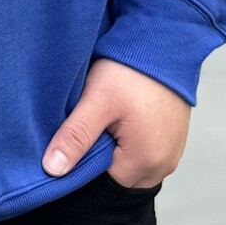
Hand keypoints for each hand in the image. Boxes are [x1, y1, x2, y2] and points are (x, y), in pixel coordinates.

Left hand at [42, 59, 190, 189]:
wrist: (165, 43)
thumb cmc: (132, 71)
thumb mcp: (97, 101)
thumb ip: (75, 137)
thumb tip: (52, 170)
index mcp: (146, 162)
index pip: (101, 181)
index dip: (83, 161)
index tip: (74, 137)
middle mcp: (163, 165)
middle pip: (117, 175)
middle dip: (100, 155)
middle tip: (90, 123)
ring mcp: (172, 153)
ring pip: (131, 164)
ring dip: (115, 147)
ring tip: (107, 118)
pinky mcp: (174, 139)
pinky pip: (145, 152)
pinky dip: (130, 140)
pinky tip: (122, 117)